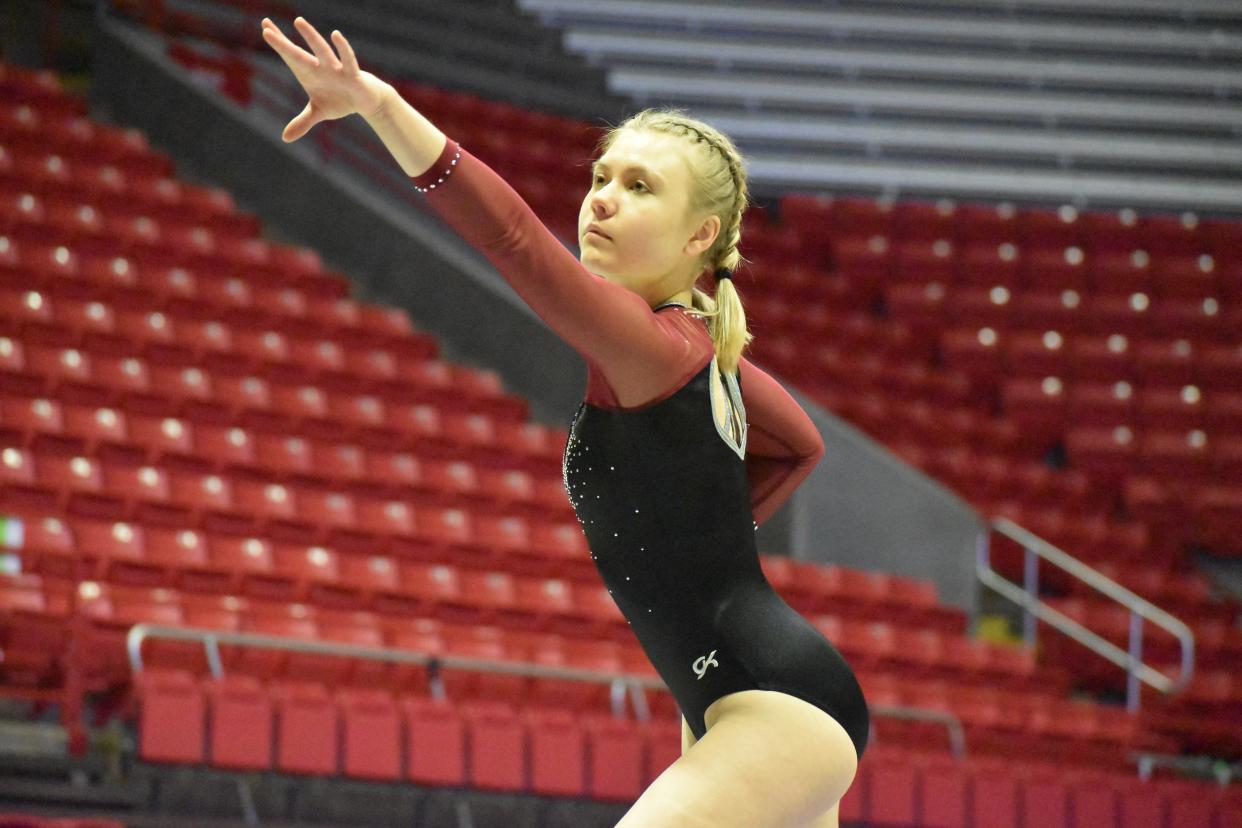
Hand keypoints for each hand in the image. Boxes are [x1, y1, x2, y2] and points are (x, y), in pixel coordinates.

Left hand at [260, 16, 391, 142]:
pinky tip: (335, 35)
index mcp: (309, 73)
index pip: (290, 57)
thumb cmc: (339, 100)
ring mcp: (335, 68)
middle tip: (266, 28)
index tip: (265, 29)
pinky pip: (347, 58)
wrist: (365, 100)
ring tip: (298, 21)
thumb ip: (302, 122)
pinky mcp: (352, 73)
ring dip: (310, 36)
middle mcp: (319, 67)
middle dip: (283, 43)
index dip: (278, 44)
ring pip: (320, 50)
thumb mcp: (318, 112)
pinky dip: (342, 48)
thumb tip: (285, 138)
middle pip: (298, 54)